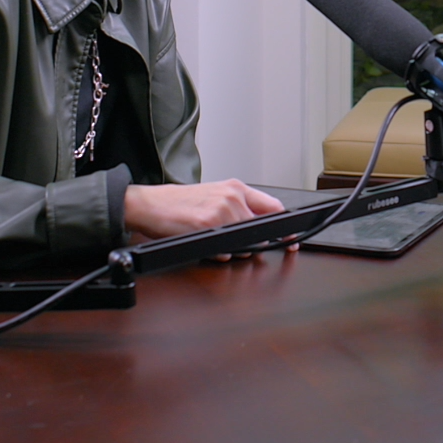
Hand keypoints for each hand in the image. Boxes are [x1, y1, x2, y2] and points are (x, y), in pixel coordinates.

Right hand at [124, 180, 294, 257]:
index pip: (274, 207)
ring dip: (236, 250)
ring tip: (214, 240)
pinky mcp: (207, 226)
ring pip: (245, 243)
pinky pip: (226, 250)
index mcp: (236, 188)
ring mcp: (221, 211)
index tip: (291, 239)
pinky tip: (206, 245)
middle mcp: (232, 197)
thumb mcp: (214, 196)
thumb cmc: (180, 202)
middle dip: (253, 244)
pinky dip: (220, 254)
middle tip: (236, 244)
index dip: (284, 228)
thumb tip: (262, 228)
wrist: (150, 204)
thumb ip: (240, 207)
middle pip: (260, 231)